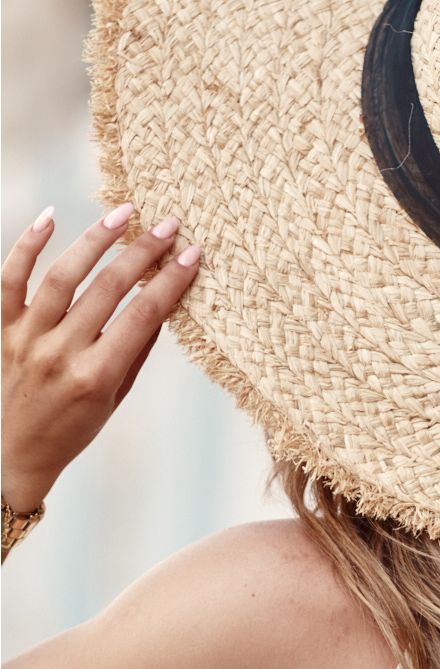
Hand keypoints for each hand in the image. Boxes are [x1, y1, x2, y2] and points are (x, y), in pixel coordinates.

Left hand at [1, 202, 201, 511]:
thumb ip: (137, 348)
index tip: (192, 254)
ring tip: (123, 214)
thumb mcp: (115, 397)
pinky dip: (27, 245)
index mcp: (95, 376)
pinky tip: (51, 217)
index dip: (170, 281)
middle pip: (108, 289)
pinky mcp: (1, 330)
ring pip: (63, 276)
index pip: (142, 316)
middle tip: (167, 226)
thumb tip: (162, 300)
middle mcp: (60, 354)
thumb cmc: (71, 429)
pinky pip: (9, 279)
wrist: (10, 454)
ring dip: (96, 239)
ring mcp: (26, 339)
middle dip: (142, 252)